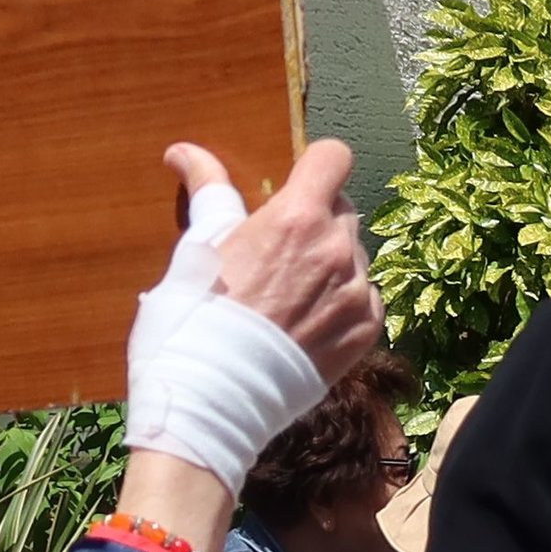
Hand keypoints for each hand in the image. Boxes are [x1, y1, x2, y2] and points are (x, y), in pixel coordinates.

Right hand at [115, 141, 380, 551]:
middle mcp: (337, 249)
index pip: (334, 157)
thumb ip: (208, 192)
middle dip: (317, 220)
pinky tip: (305, 322)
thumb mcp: (196, 249)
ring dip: (332, 264)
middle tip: (280, 252)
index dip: (316, 166)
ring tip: (289, 296)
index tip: (298, 183)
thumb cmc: (192, 322)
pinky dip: (343, 302)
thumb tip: (184, 151)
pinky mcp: (366, 330)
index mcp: (296, 217)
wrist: (210, 401)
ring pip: (356, 256)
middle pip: (343, 209)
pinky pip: (365, 297)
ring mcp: (358, 292)